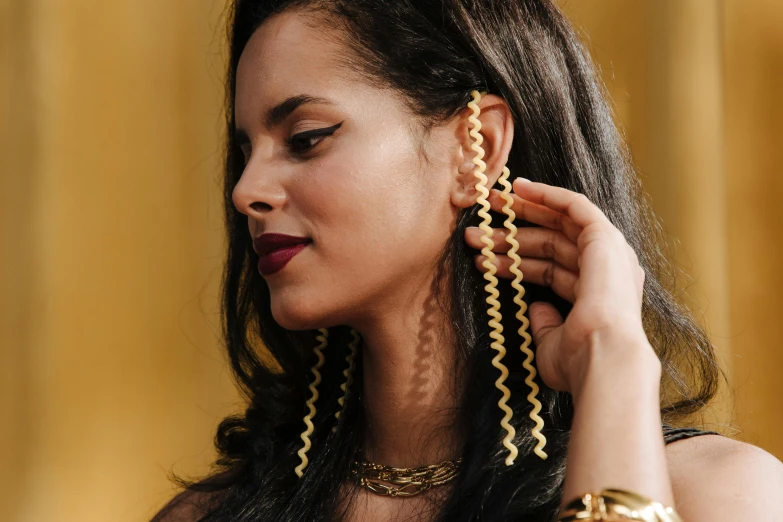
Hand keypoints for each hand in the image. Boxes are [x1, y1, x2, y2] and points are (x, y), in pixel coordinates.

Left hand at [464, 178, 655, 394]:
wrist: (602, 358)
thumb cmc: (578, 360)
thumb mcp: (551, 343)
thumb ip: (543, 323)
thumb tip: (535, 308)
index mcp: (597, 296)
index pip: (550, 270)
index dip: (516, 261)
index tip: (486, 255)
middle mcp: (607, 271)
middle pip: (551, 244)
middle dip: (511, 235)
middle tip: (478, 230)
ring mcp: (608, 253)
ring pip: (557, 224)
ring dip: (519, 216)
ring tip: (483, 214)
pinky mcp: (605, 238)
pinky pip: (575, 206)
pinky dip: (548, 195)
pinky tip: (519, 187)